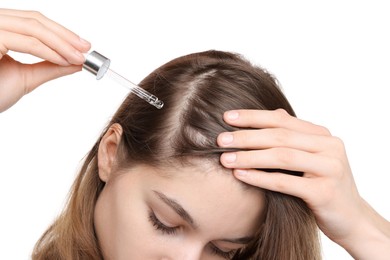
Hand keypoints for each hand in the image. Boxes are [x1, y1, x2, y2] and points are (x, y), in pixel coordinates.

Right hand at [0, 8, 90, 111]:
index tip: (83, 45)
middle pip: (35, 20)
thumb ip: (50, 66)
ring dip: (61, 44)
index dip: (61, 32)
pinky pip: (27, 42)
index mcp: (1, 29)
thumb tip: (76, 61)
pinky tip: (63, 60)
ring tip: (78, 57)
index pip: (34, 21)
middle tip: (85, 49)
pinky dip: (49, 51)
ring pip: (33, 28)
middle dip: (65, 36)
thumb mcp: (27, 77)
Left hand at [218, 109, 389, 258]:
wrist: (352, 219)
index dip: (253, 117)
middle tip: (220, 140)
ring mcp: (330, 168)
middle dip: (246, 137)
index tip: (227, 117)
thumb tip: (265, 116)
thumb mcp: (311, 158)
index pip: (282, 119)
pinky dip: (259, 177)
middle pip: (279, 136)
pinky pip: (285, 182)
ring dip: (249, 156)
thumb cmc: (323, 186)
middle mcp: (329, 147)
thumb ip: (293, 139)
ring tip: (225, 158)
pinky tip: (240, 175)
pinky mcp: (324, 192)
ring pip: (281, 156)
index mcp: (323, 135)